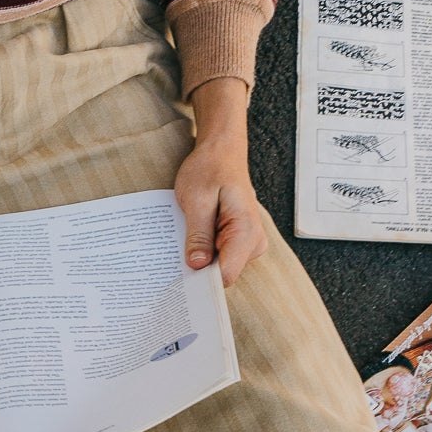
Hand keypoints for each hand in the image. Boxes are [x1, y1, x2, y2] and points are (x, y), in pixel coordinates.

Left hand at [175, 78, 266, 285]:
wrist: (222, 150)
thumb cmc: (210, 169)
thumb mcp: (196, 200)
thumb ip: (198, 235)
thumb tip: (196, 266)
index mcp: (246, 232)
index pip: (225, 276)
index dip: (201, 281)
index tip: (179, 280)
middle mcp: (254, 242)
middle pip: (222, 274)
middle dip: (198, 267)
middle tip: (177, 251)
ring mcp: (249, 243)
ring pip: (219, 266)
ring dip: (200, 256)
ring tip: (186, 234)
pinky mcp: (240, 240)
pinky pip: (220, 256)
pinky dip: (204, 249)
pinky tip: (192, 235)